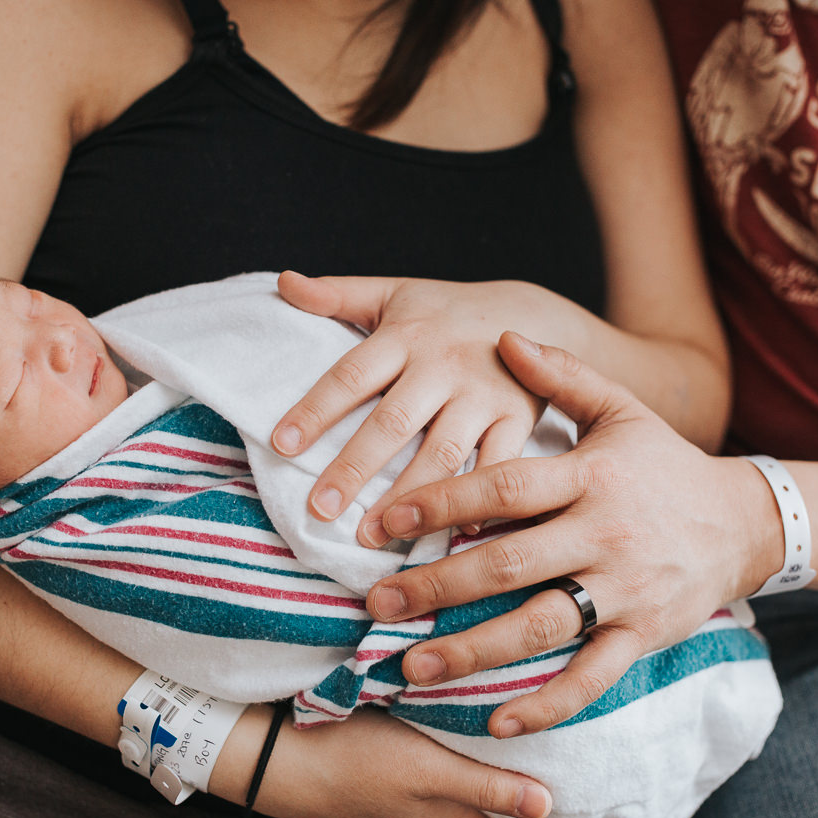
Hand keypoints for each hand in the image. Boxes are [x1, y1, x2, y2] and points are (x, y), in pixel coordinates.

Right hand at [253, 707, 550, 817]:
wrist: (274, 761)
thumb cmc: (353, 757)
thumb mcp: (427, 770)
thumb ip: (486, 788)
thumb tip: (549, 807)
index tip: (586, 815)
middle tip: (562, 786)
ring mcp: (398, 816)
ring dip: (490, 803)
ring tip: (520, 767)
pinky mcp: (375, 796)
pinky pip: (428, 803)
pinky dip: (453, 790)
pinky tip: (454, 756)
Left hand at [271, 272, 553, 544]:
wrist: (536, 311)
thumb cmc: (448, 312)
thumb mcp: (395, 293)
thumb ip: (338, 294)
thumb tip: (283, 282)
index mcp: (406, 335)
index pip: (351, 375)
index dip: (316, 409)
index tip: (281, 445)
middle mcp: (444, 364)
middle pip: (393, 421)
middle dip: (354, 467)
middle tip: (319, 510)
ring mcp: (485, 393)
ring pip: (442, 451)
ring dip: (408, 498)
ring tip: (371, 535)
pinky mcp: (520, 416)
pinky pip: (500, 463)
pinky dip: (480, 500)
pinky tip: (453, 535)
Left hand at [365, 333, 781, 736]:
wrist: (746, 522)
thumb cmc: (665, 465)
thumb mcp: (621, 409)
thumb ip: (562, 376)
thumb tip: (503, 335)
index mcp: (591, 475)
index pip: (503, 487)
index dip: (440, 503)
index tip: (381, 522)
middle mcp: (605, 534)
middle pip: (507, 563)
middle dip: (435, 586)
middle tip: (376, 604)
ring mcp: (626, 590)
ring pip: (539, 625)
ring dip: (471, 650)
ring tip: (411, 666)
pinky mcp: (643, 635)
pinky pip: (591, 678)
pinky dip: (547, 704)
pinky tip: (497, 721)